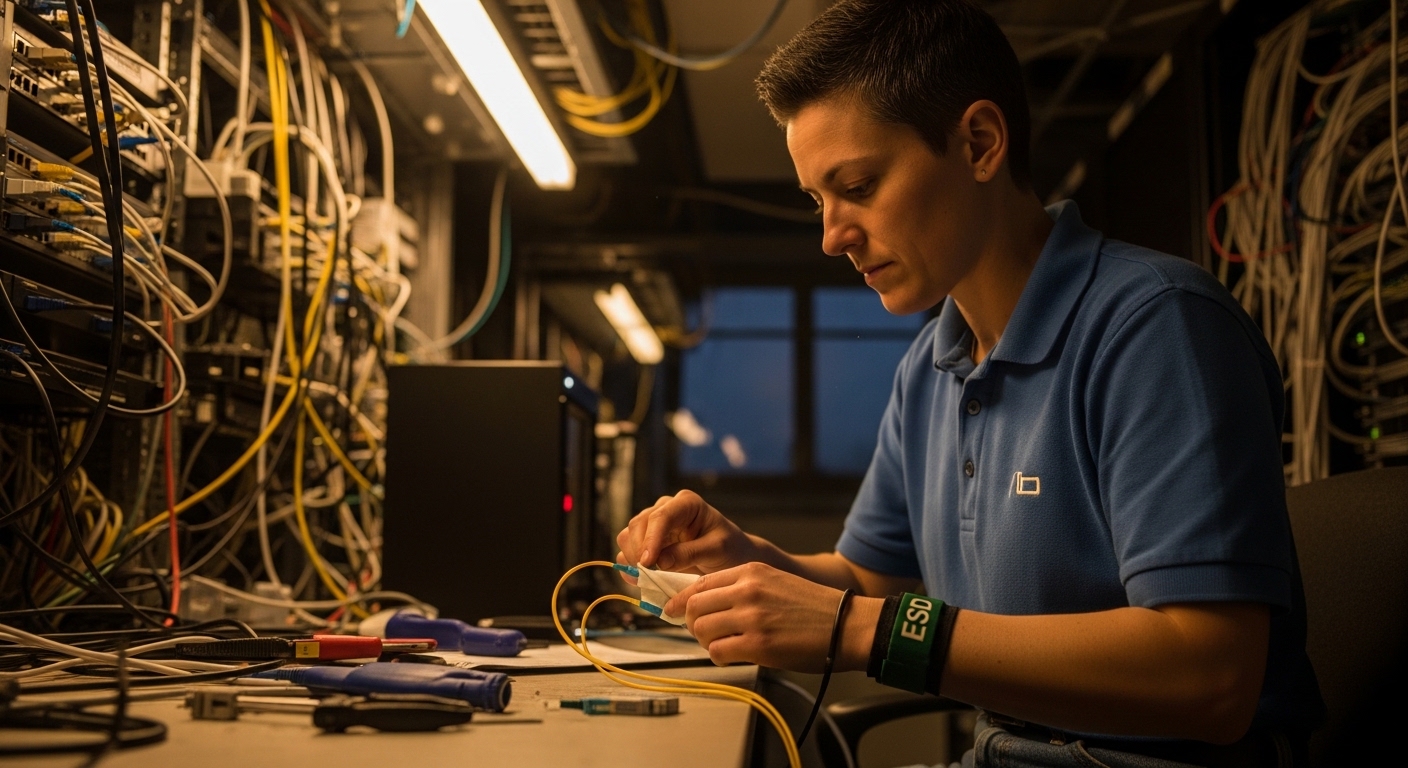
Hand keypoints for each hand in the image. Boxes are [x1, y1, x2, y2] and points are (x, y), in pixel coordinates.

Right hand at [615, 490, 759, 573]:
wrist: (732, 558)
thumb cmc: (730, 549)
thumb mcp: (717, 550)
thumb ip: (690, 554)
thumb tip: (659, 562)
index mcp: (686, 504)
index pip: (661, 516)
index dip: (651, 539)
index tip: (647, 563)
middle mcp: (666, 509)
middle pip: (638, 524)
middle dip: (638, 550)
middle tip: (646, 576)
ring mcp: (655, 526)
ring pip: (628, 536)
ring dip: (631, 558)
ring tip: (644, 578)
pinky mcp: (648, 542)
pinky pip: (628, 551)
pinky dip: (629, 565)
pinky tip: (640, 580)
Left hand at [665, 562, 877, 672]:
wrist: (847, 625)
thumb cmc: (814, 607)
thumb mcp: (775, 581)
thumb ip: (742, 588)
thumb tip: (707, 603)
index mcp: (751, 571)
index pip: (700, 583)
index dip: (681, 599)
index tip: (672, 609)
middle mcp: (747, 591)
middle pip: (694, 606)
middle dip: (690, 622)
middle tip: (701, 632)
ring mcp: (751, 618)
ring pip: (701, 629)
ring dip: (705, 641)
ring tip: (720, 644)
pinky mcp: (758, 644)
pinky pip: (718, 651)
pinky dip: (719, 656)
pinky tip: (732, 655)